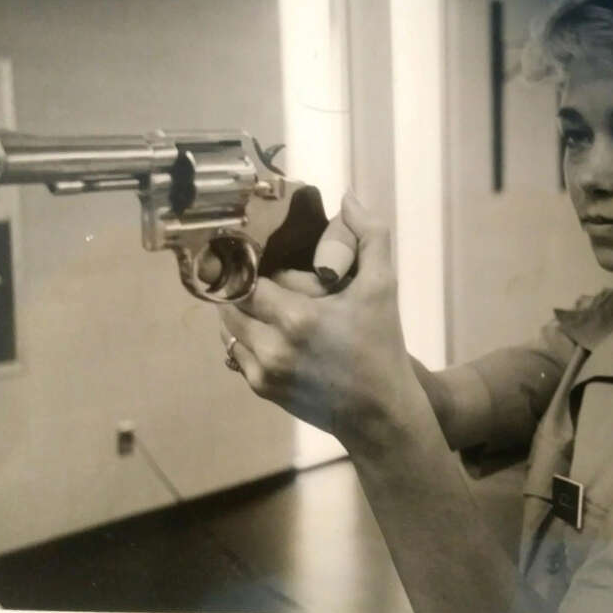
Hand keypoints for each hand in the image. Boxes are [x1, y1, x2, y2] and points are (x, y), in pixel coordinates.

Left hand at [218, 193, 423, 449]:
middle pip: (228, 302)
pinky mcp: (261, 388)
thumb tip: (348, 198)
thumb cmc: (383, 346)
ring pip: (228, 327)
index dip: (239, 260)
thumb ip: (370, 236)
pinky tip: (261, 323)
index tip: (241, 245)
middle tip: (245, 265)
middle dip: (236, 283)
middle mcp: (272, 346)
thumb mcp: (384, 288)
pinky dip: (242, 335)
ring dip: (235, 309)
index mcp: (297, 317)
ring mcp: (263, 371)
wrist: (381, 414)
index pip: (242, 279)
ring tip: (251, 292)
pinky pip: (235, 351)